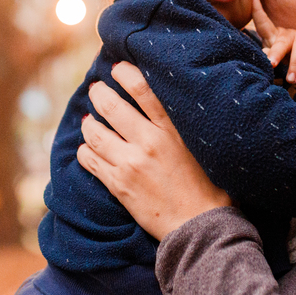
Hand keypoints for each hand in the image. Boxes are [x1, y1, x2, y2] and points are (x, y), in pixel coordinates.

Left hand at [76, 61, 232, 240]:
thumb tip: (165, 104)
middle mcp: (149, 142)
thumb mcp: (200, 147)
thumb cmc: (210, 187)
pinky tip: (88, 148)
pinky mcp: (119, 185)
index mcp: (172, 129)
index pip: (142, 89)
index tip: (116, 68)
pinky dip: (85, 150)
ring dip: (89, 123)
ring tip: (89, 120)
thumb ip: (181, 126)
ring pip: (95, 133)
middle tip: (97, 89)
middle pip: (111, 106)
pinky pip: (90, 160)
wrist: (201, 226)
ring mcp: (131, 164)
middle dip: (99, 93)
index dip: (124, 73)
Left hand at [251, 0, 295, 83]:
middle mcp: (288, 35)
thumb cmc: (285, 58)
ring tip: (291, 79)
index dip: (258, 11)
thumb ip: (267, 55)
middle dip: (276, 53)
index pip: (264, 23)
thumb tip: (262, 56)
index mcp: (274, 35)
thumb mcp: (274, 56)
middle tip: (271, 64)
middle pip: (282, 42)